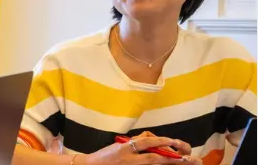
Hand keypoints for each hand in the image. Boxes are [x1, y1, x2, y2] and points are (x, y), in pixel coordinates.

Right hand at [79, 135, 199, 164]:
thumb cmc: (106, 156)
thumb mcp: (120, 144)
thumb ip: (137, 141)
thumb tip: (154, 138)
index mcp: (126, 148)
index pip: (147, 142)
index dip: (162, 141)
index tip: (176, 142)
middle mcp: (131, 159)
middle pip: (157, 158)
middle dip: (176, 158)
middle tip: (193, 159)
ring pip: (156, 164)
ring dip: (173, 164)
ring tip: (188, 162)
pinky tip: (170, 164)